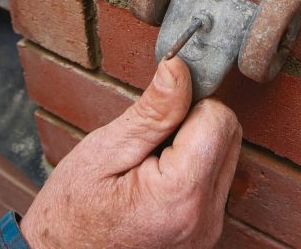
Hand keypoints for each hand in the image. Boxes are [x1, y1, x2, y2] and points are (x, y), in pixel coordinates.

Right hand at [20, 58, 242, 247]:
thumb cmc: (71, 211)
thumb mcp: (105, 150)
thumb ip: (152, 111)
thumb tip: (179, 69)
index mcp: (180, 197)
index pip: (218, 119)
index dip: (188, 104)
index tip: (156, 117)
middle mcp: (205, 219)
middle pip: (229, 134)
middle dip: (193, 123)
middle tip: (149, 141)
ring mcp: (208, 230)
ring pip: (226, 154)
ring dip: (194, 145)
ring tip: (150, 163)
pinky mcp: (206, 231)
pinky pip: (216, 179)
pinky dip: (194, 167)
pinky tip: (159, 178)